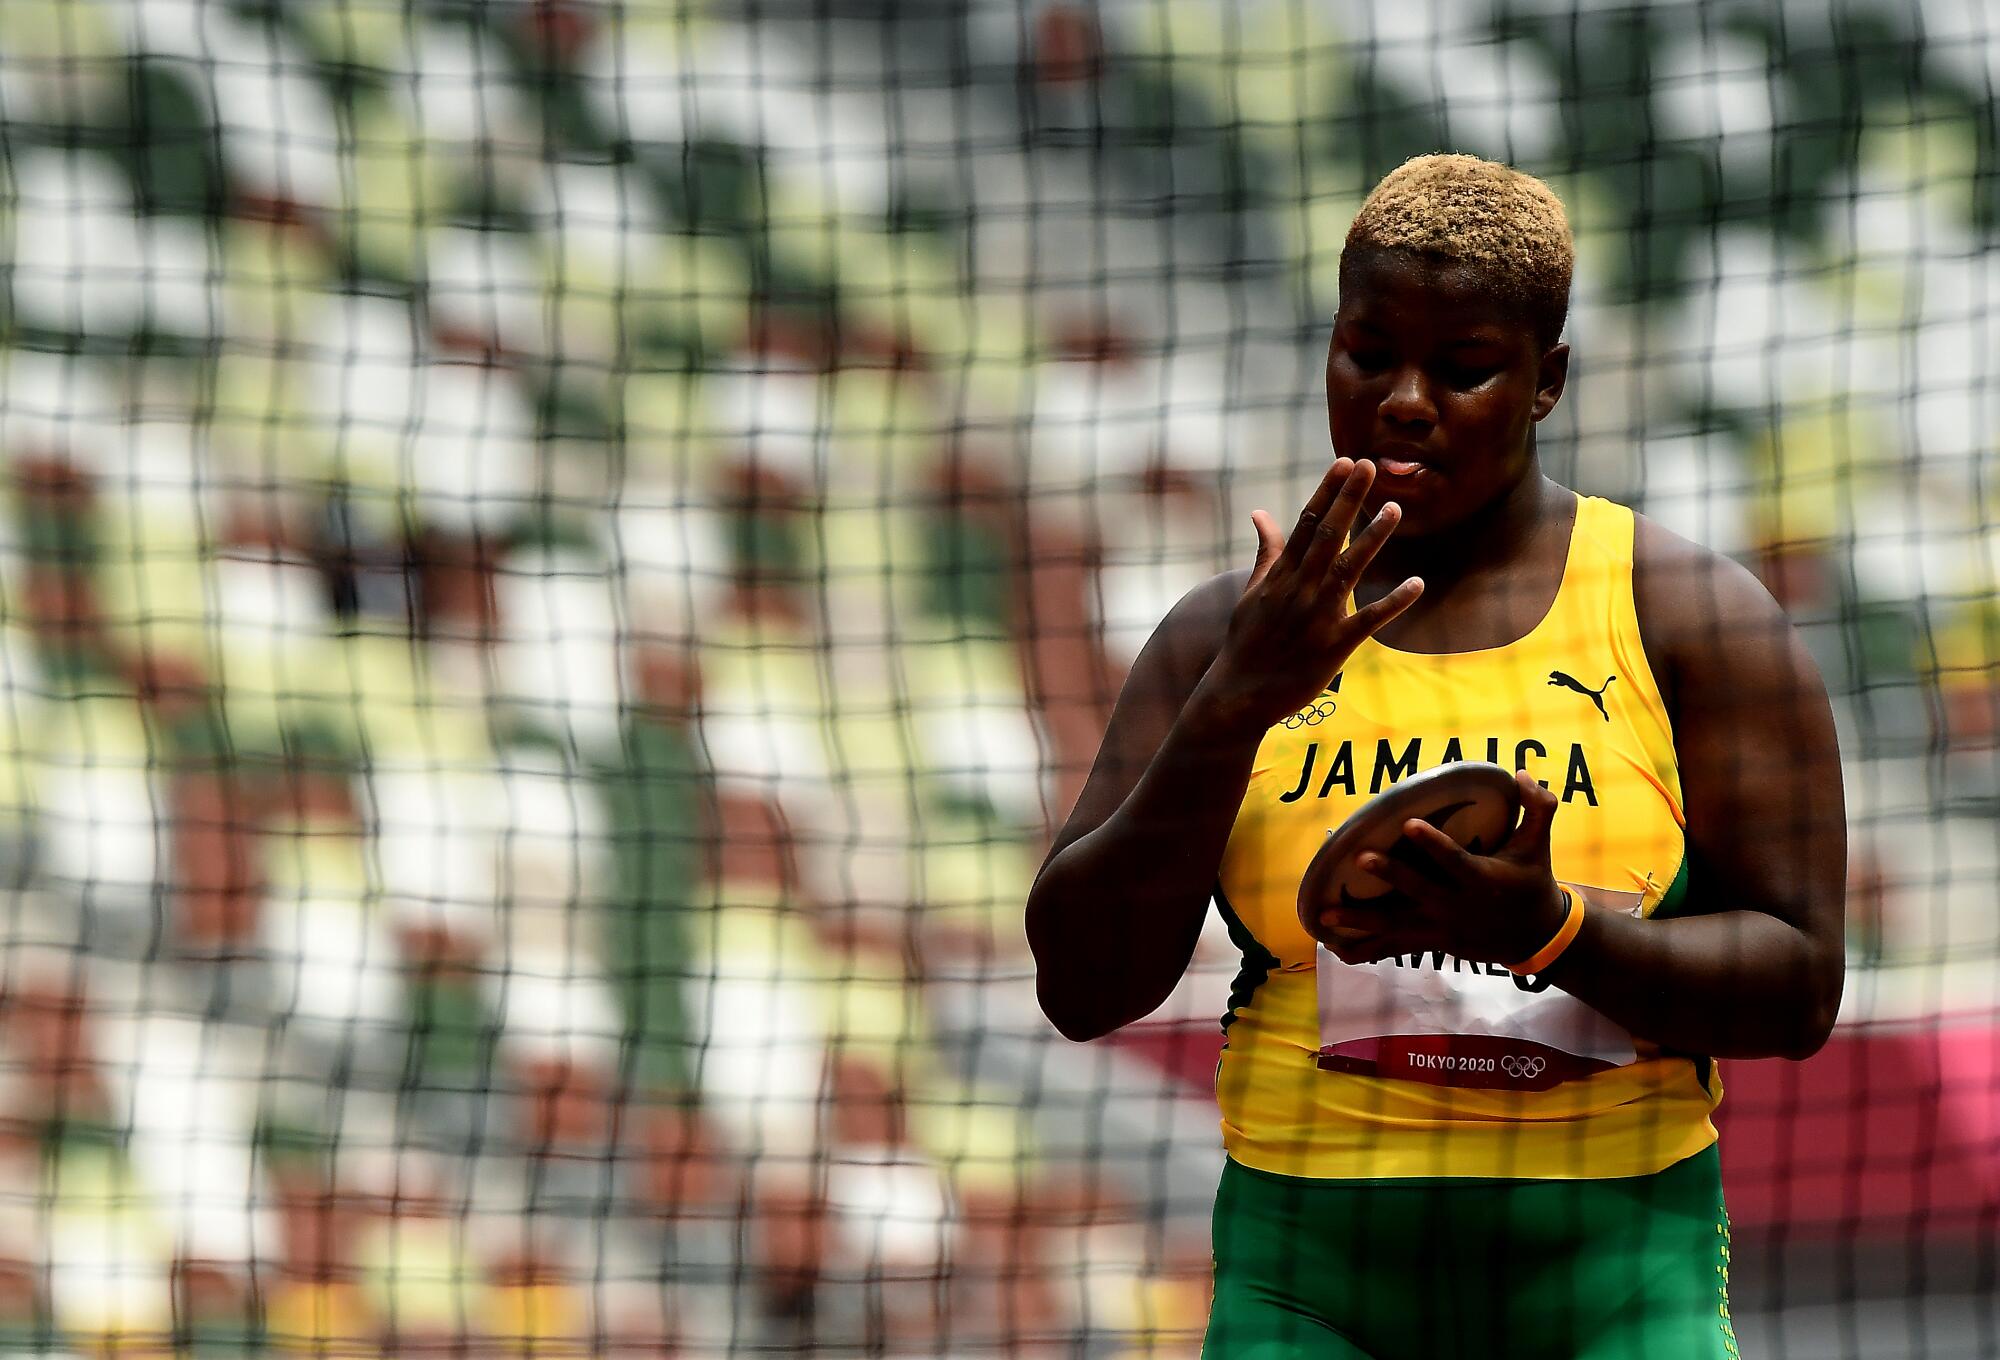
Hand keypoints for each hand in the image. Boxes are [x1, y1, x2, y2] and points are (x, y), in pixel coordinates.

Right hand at [1199, 459, 1423, 732]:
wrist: (1236, 696)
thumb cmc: (1244, 644)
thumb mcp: (1251, 593)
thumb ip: (1266, 553)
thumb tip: (1260, 513)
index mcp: (1281, 575)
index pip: (1307, 523)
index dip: (1327, 492)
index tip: (1344, 463)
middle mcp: (1298, 590)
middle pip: (1328, 537)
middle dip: (1349, 500)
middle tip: (1369, 467)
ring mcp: (1316, 617)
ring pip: (1348, 570)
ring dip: (1372, 539)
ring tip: (1395, 509)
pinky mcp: (1332, 647)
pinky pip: (1368, 621)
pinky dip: (1393, 603)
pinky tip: (1417, 583)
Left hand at [1316, 771, 1571, 966]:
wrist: (1538, 938)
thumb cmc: (1532, 882)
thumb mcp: (1539, 846)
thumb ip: (1536, 808)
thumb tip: (1520, 772)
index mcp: (1481, 879)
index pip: (1455, 859)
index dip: (1433, 843)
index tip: (1408, 823)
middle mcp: (1458, 905)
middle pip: (1419, 890)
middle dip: (1390, 875)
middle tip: (1360, 858)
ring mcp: (1442, 928)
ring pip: (1398, 926)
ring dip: (1361, 920)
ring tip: (1324, 915)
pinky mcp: (1433, 943)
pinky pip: (1396, 947)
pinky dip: (1367, 948)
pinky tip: (1336, 949)